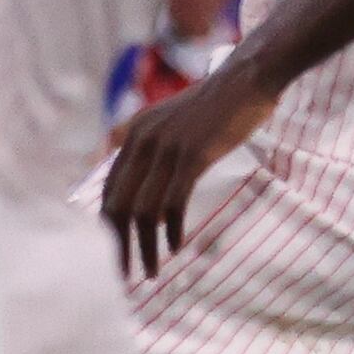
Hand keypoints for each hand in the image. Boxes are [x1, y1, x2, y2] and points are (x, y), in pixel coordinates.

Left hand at [101, 65, 277, 279]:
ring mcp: (165, 149)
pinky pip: (173, 203)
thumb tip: (139, 180)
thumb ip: (149, 145)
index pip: (109, 190)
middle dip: (117, 246)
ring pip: (144, 211)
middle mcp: (140, 142)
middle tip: (123, 275)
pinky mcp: (191, 155)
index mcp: (131, 135)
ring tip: (150, 272)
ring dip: (145, 247)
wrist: (246, 79)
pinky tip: (175, 248)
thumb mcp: (169, 120)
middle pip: (117, 206)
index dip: (107, 226)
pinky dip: (171, 231)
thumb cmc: (214, 104)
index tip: (113, 253)